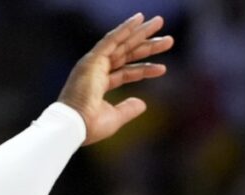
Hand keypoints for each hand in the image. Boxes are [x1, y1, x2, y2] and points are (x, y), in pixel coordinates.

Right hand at [58, 13, 169, 143]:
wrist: (76, 126)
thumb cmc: (90, 126)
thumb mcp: (115, 118)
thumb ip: (128, 109)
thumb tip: (143, 104)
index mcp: (99, 84)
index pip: (126, 72)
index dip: (144, 69)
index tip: (163, 68)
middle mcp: (96, 70)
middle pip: (127, 53)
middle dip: (147, 44)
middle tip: (168, 39)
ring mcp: (94, 63)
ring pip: (122, 43)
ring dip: (141, 32)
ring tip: (160, 22)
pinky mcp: (93, 59)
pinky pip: (112, 39)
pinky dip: (125, 28)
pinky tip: (139, 19)